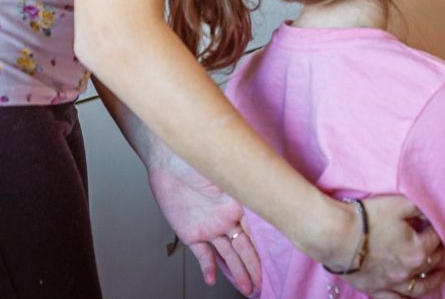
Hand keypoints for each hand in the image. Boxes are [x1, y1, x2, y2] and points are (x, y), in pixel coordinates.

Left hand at [147, 153, 262, 294]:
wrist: (168, 159)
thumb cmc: (198, 158)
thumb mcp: (226, 173)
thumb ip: (244, 188)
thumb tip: (267, 192)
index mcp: (239, 205)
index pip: (256, 234)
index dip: (264, 251)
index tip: (276, 264)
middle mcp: (226, 218)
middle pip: (244, 249)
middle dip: (254, 268)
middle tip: (262, 285)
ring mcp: (209, 227)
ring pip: (228, 255)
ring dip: (237, 272)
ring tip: (247, 288)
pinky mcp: (191, 232)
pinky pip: (202, 254)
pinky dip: (208, 267)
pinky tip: (213, 279)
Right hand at [335, 196, 444, 298]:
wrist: (336, 235)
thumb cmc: (367, 218)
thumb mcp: (400, 203)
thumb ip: (421, 208)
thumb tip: (433, 213)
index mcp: (418, 250)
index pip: (437, 239)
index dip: (438, 229)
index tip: (436, 224)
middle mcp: (408, 271)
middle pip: (430, 262)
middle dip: (437, 252)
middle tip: (439, 244)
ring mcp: (391, 283)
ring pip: (418, 287)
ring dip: (432, 280)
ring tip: (439, 274)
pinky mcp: (374, 290)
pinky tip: (411, 298)